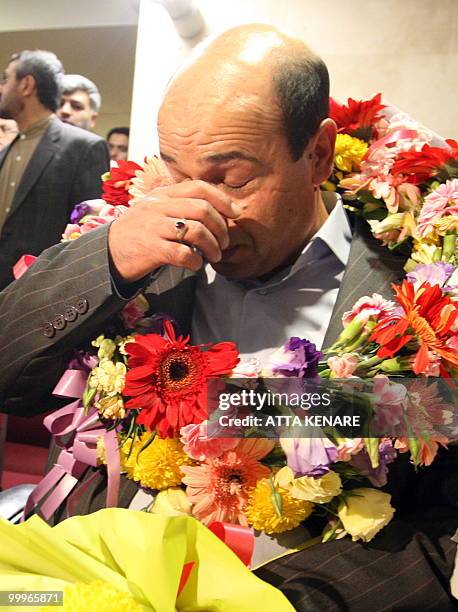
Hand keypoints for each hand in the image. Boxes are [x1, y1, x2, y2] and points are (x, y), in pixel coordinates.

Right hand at [108, 180, 241, 281]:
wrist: (105, 253)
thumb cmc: (137, 233)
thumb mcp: (154, 210)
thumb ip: (178, 206)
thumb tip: (215, 212)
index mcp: (162, 195)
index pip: (198, 187)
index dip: (222, 199)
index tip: (236, 213)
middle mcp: (158, 207)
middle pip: (203, 210)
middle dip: (221, 228)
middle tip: (224, 243)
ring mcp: (153, 227)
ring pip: (197, 231)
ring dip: (213, 247)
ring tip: (214, 256)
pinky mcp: (150, 249)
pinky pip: (183, 253)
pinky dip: (195, 262)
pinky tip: (194, 265)